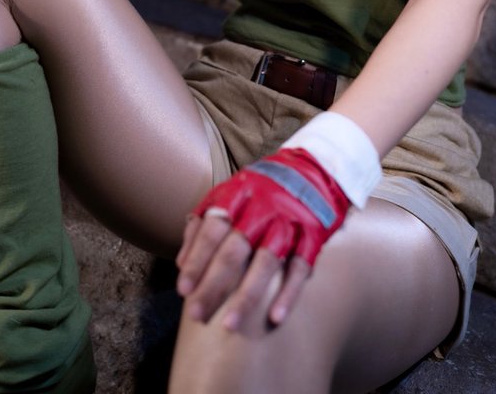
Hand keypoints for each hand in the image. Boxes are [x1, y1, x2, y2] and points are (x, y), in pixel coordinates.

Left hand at [176, 148, 350, 330]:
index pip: (212, 229)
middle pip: (234, 249)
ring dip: (247, 296)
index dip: (197, 260)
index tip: (183, 290)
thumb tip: (182, 263)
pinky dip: (288, 293)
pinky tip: (275, 317)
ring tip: (229, 324)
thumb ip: (204, 223)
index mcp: (238, 194)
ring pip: (266, 262)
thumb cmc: (261, 190)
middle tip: (196, 315)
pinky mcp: (312, 235)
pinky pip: (300, 267)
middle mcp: (262, 207)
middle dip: (213, 285)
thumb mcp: (230, 194)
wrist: (313, 170)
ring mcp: (289, 221)